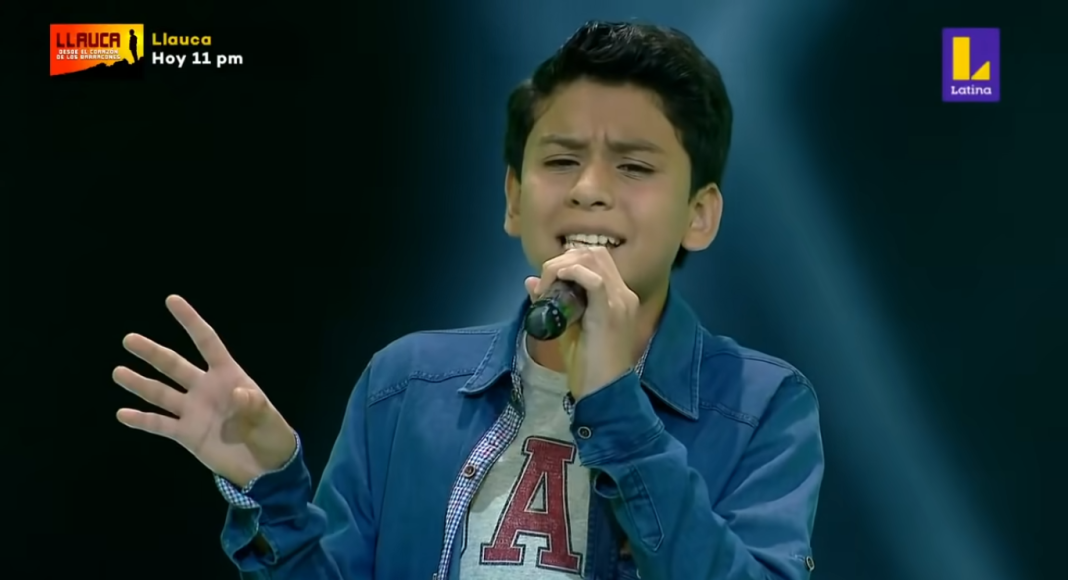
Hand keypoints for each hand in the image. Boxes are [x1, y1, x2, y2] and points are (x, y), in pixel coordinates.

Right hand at [113, 295, 295, 487]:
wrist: (264, 467)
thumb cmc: (272, 434)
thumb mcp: (269, 418)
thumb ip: (254, 404)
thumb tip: (238, 393)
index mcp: (228, 375)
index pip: (207, 342)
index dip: (190, 321)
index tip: (172, 300)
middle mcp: (205, 388)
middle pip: (175, 366)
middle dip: (153, 353)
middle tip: (129, 339)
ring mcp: (193, 411)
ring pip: (161, 393)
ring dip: (140, 383)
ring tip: (118, 371)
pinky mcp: (186, 434)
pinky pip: (160, 425)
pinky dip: (142, 420)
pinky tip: (122, 413)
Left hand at [526, 247, 639, 397]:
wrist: (605, 392)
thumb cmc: (590, 366)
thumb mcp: (568, 329)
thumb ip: (553, 304)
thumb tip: (531, 282)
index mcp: (619, 297)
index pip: (596, 260)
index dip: (569, 261)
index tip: (548, 279)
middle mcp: (624, 294)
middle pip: (595, 253)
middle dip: (564, 258)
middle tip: (546, 280)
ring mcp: (621, 301)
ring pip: (593, 260)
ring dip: (564, 265)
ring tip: (548, 284)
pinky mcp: (611, 312)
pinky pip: (595, 280)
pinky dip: (573, 273)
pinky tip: (557, 282)